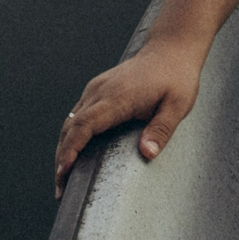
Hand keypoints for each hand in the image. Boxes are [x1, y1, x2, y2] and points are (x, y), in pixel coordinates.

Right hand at [53, 39, 207, 194]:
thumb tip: (147, 153)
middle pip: (70, 127)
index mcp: (118, 96)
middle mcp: (100, 91)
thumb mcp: (178, 105)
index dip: (71, 150)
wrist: (171, 49)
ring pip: (70, 121)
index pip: (85, 125)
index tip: (64, 173)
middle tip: (61, 190)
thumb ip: (161, 129)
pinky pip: (77, 115)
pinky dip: (70, 136)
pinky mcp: (97, 90)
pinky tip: (73, 154)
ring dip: (63, 149)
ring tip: (63, 178)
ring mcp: (96, 89)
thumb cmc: (177, 78)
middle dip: (62, 159)